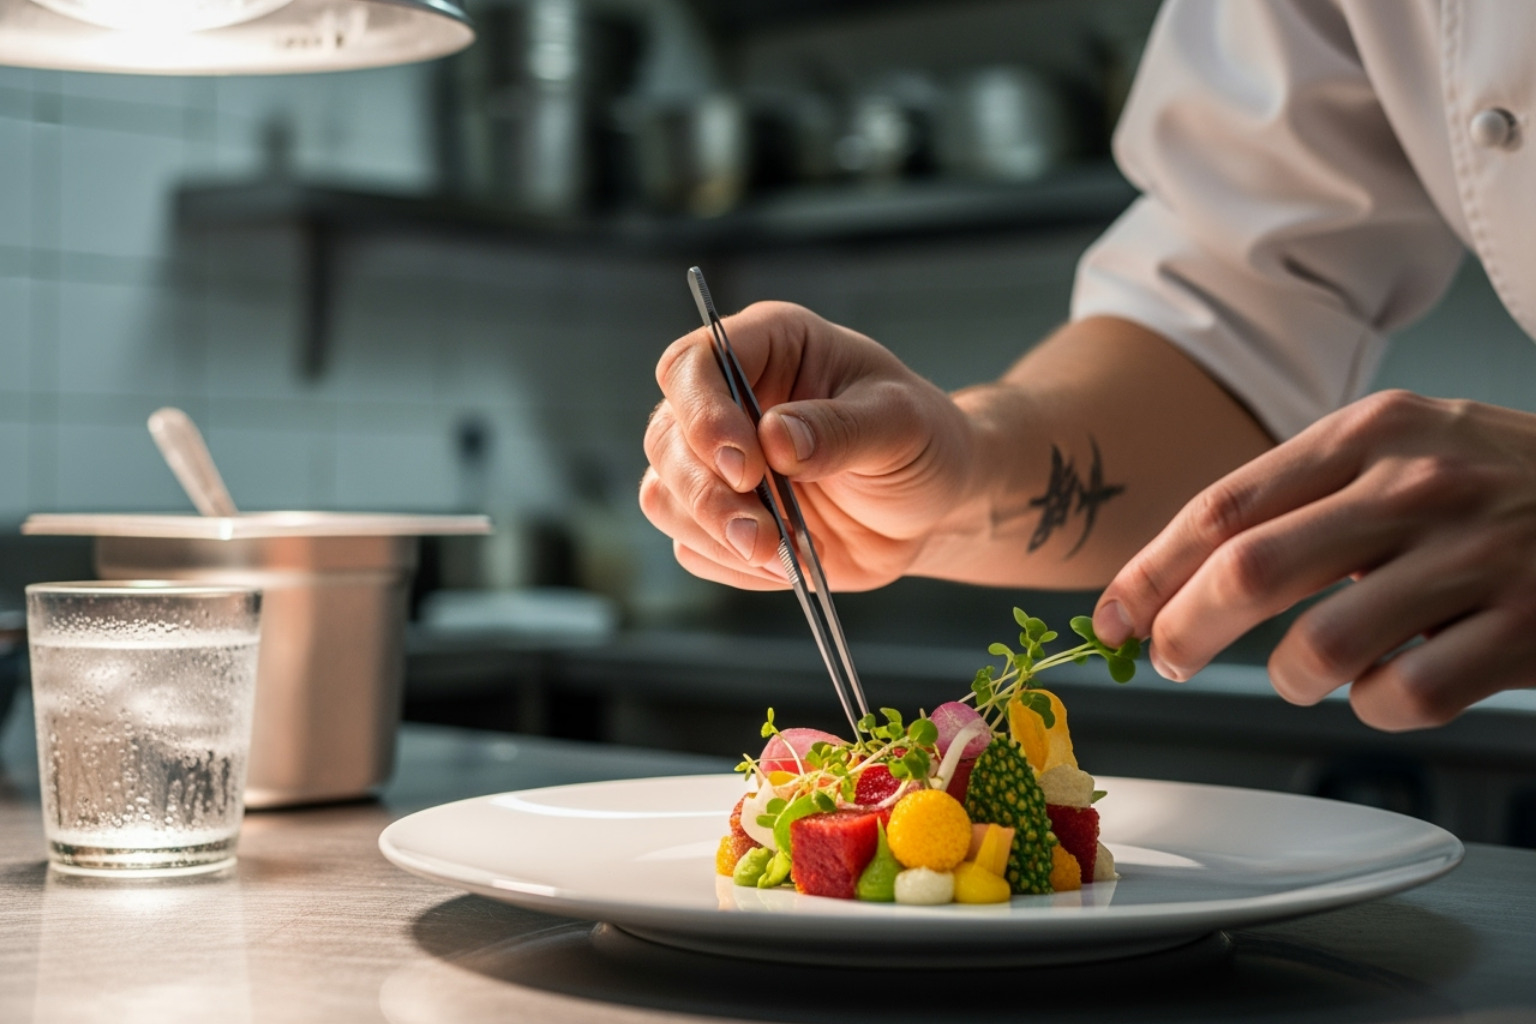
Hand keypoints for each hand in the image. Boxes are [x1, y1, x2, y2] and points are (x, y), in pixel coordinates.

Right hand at [640, 302, 974, 590]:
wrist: (932, 505)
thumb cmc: (921, 442)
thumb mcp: (901, 425)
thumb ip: (840, 429)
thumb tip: (775, 439)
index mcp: (768, 347)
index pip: (693, 364)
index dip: (703, 414)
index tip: (746, 466)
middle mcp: (729, 399)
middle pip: (666, 438)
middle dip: (706, 494)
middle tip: (760, 533)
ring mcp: (718, 463)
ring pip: (665, 495)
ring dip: (715, 534)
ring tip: (783, 555)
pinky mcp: (722, 517)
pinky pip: (693, 546)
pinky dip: (732, 564)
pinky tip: (786, 564)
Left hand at [1092, 390, 1535, 730]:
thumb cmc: (1506, 484)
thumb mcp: (1408, 450)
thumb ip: (1308, 496)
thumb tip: (1186, 576)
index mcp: (1372, 431)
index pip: (1224, 505)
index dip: (1151, 570)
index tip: (1110, 618)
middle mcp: (1417, 484)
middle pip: (1250, 570)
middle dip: (1184, 630)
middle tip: (1168, 661)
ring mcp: (1478, 555)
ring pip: (1323, 647)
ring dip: (1290, 678)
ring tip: (1303, 674)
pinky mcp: (1528, 626)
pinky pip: (1407, 696)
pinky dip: (1377, 708)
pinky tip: (1394, 686)